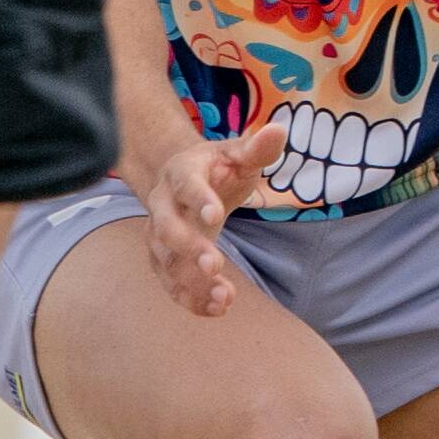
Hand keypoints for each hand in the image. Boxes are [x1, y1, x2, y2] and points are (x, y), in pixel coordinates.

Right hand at [136, 115, 290, 317]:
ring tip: (224, 298)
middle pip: (165, 228)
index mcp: (182, 173)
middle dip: (188, 248)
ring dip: (190, 282)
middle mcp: (162, 204)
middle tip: (215, 266)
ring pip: (165, 261)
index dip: (199, 200)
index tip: (216, 215)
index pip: (186, 185)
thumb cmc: (218, 167)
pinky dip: (190, 299)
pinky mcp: (162, 259)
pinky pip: (170, 283)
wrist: (182, 179)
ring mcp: (158, 234)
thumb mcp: (238, 154)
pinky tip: (218, 309)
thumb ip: (257, 149)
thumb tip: (279, 130)